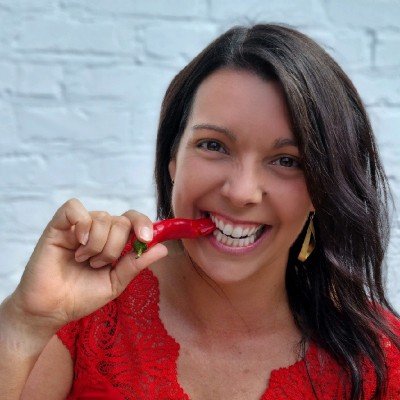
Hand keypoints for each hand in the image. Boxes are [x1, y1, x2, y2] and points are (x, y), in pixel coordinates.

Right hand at [8, 199, 167, 331]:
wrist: (52, 310)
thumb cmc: (82, 296)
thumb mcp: (116, 282)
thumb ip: (137, 263)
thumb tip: (163, 248)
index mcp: (114, 241)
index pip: (133, 219)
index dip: (143, 224)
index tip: (146, 238)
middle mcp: (98, 229)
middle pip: (120, 221)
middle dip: (114, 248)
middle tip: (97, 265)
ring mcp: (79, 226)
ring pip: (102, 218)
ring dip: (97, 245)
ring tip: (83, 261)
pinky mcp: (59, 225)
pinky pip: (75, 208)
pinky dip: (82, 225)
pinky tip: (78, 243)